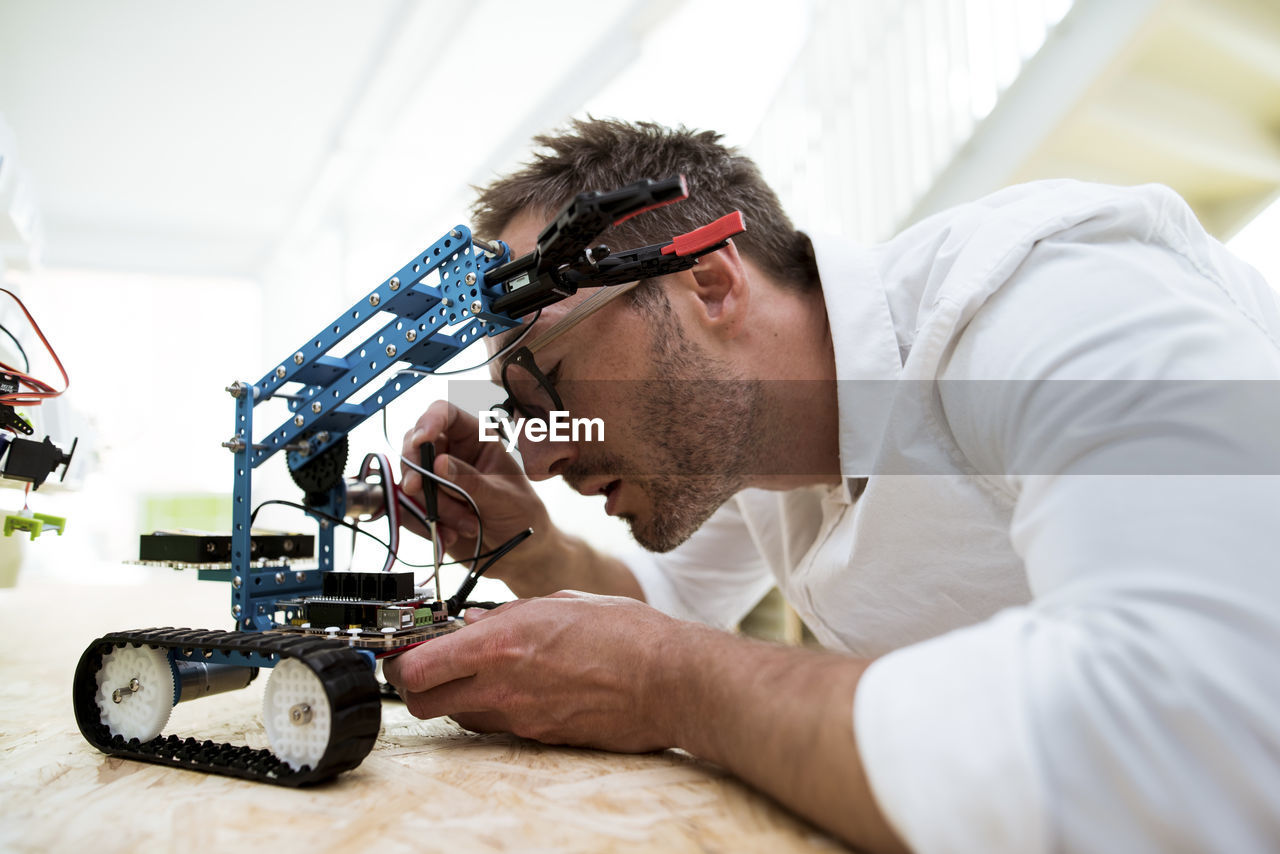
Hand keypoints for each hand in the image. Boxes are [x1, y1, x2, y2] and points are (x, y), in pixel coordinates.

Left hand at [382, 591, 684, 751]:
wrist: (670, 680)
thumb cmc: (627, 633)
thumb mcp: (561, 601)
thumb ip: (510, 613)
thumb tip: (477, 621)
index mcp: (501, 642)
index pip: (415, 668)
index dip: (398, 661)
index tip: (402, 649)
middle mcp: (502, 685)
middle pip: (421, 703)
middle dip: (415, 686)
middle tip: (428, 666)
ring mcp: (520, 718)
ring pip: (458, 717)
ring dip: (456, 697)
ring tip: (482, 672)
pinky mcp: (540, 739)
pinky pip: (499, 726)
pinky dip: (496, 708)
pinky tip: (522, 686)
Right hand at [401, 400, 556, 586]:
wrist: (519, 554)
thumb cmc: (521, 516)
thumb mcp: (503, 497)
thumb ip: (470, 481)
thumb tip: (438, 463)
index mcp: (476, 439)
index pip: (445, 414)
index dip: (429, 420)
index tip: (420, 440)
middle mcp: (452, 454)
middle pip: (415, 445)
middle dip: (418, 470)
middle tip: (417, 489)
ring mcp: (436, 481)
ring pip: (411, 480)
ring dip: (433, 506)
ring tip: (468, 525)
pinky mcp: (427, 506)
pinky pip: (409, 509)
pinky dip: (424, 524)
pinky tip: (450, 536)